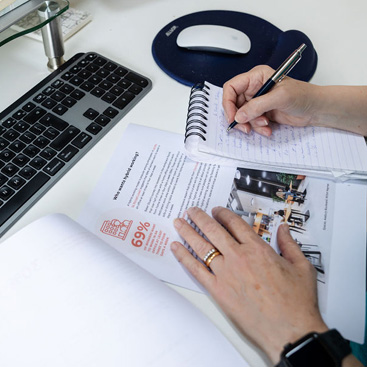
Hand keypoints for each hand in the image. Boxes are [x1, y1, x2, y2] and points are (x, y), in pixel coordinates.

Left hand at [170, 206, 327, 363]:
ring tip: (178, 222)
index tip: (216, 210)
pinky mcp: (217, 291)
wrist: (289, 331)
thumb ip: (290, 245)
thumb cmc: (297, 302)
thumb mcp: (302, 267)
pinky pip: (196, 270)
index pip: (235, 223)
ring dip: (188, 232)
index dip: (223, 214)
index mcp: (258, 249)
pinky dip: (184, 257)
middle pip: (213, 230)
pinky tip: (176, 248)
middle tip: (191, 210)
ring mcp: (226, 274)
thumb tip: (283, 229)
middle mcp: (238, 257)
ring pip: (202, 246)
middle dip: (200, 217)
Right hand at [222, 65, 317, 135]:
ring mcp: (258, 101)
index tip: (233, 117)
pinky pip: (251, 122)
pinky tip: (268, 128)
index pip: (231, 87)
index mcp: (256, 77)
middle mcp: (254, 88)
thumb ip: (257, 106)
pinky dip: (257, 128)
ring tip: (264, 124)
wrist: (316, 109)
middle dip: (240, 117)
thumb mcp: (279, 97)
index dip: (228, 103)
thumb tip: (239, 115)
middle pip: (234, 104)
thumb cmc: (304, 95)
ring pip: (242, 116)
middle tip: (245, 127)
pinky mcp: (262, 113)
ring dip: (251, 124)